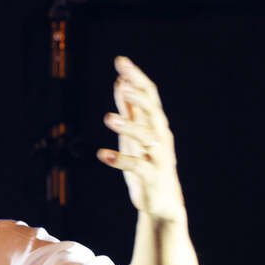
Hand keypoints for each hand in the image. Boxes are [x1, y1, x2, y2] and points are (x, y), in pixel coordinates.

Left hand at [97, 56, 186, 222]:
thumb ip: (129, 110)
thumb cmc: (147, 165)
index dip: (136, 77)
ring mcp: (158, 157)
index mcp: (156, 124)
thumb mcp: (134, 134)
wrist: (161, 203)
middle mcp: (160, 137)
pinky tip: (102, 155)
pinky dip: (120, 160)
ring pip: (147, 137)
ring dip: (129, 126)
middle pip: (153, 111)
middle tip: (123, 84)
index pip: (149, 94)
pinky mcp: (152, 176)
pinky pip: (137, 166)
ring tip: (108, 118)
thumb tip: (121, 82)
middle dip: (138, 97)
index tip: (120, 61)